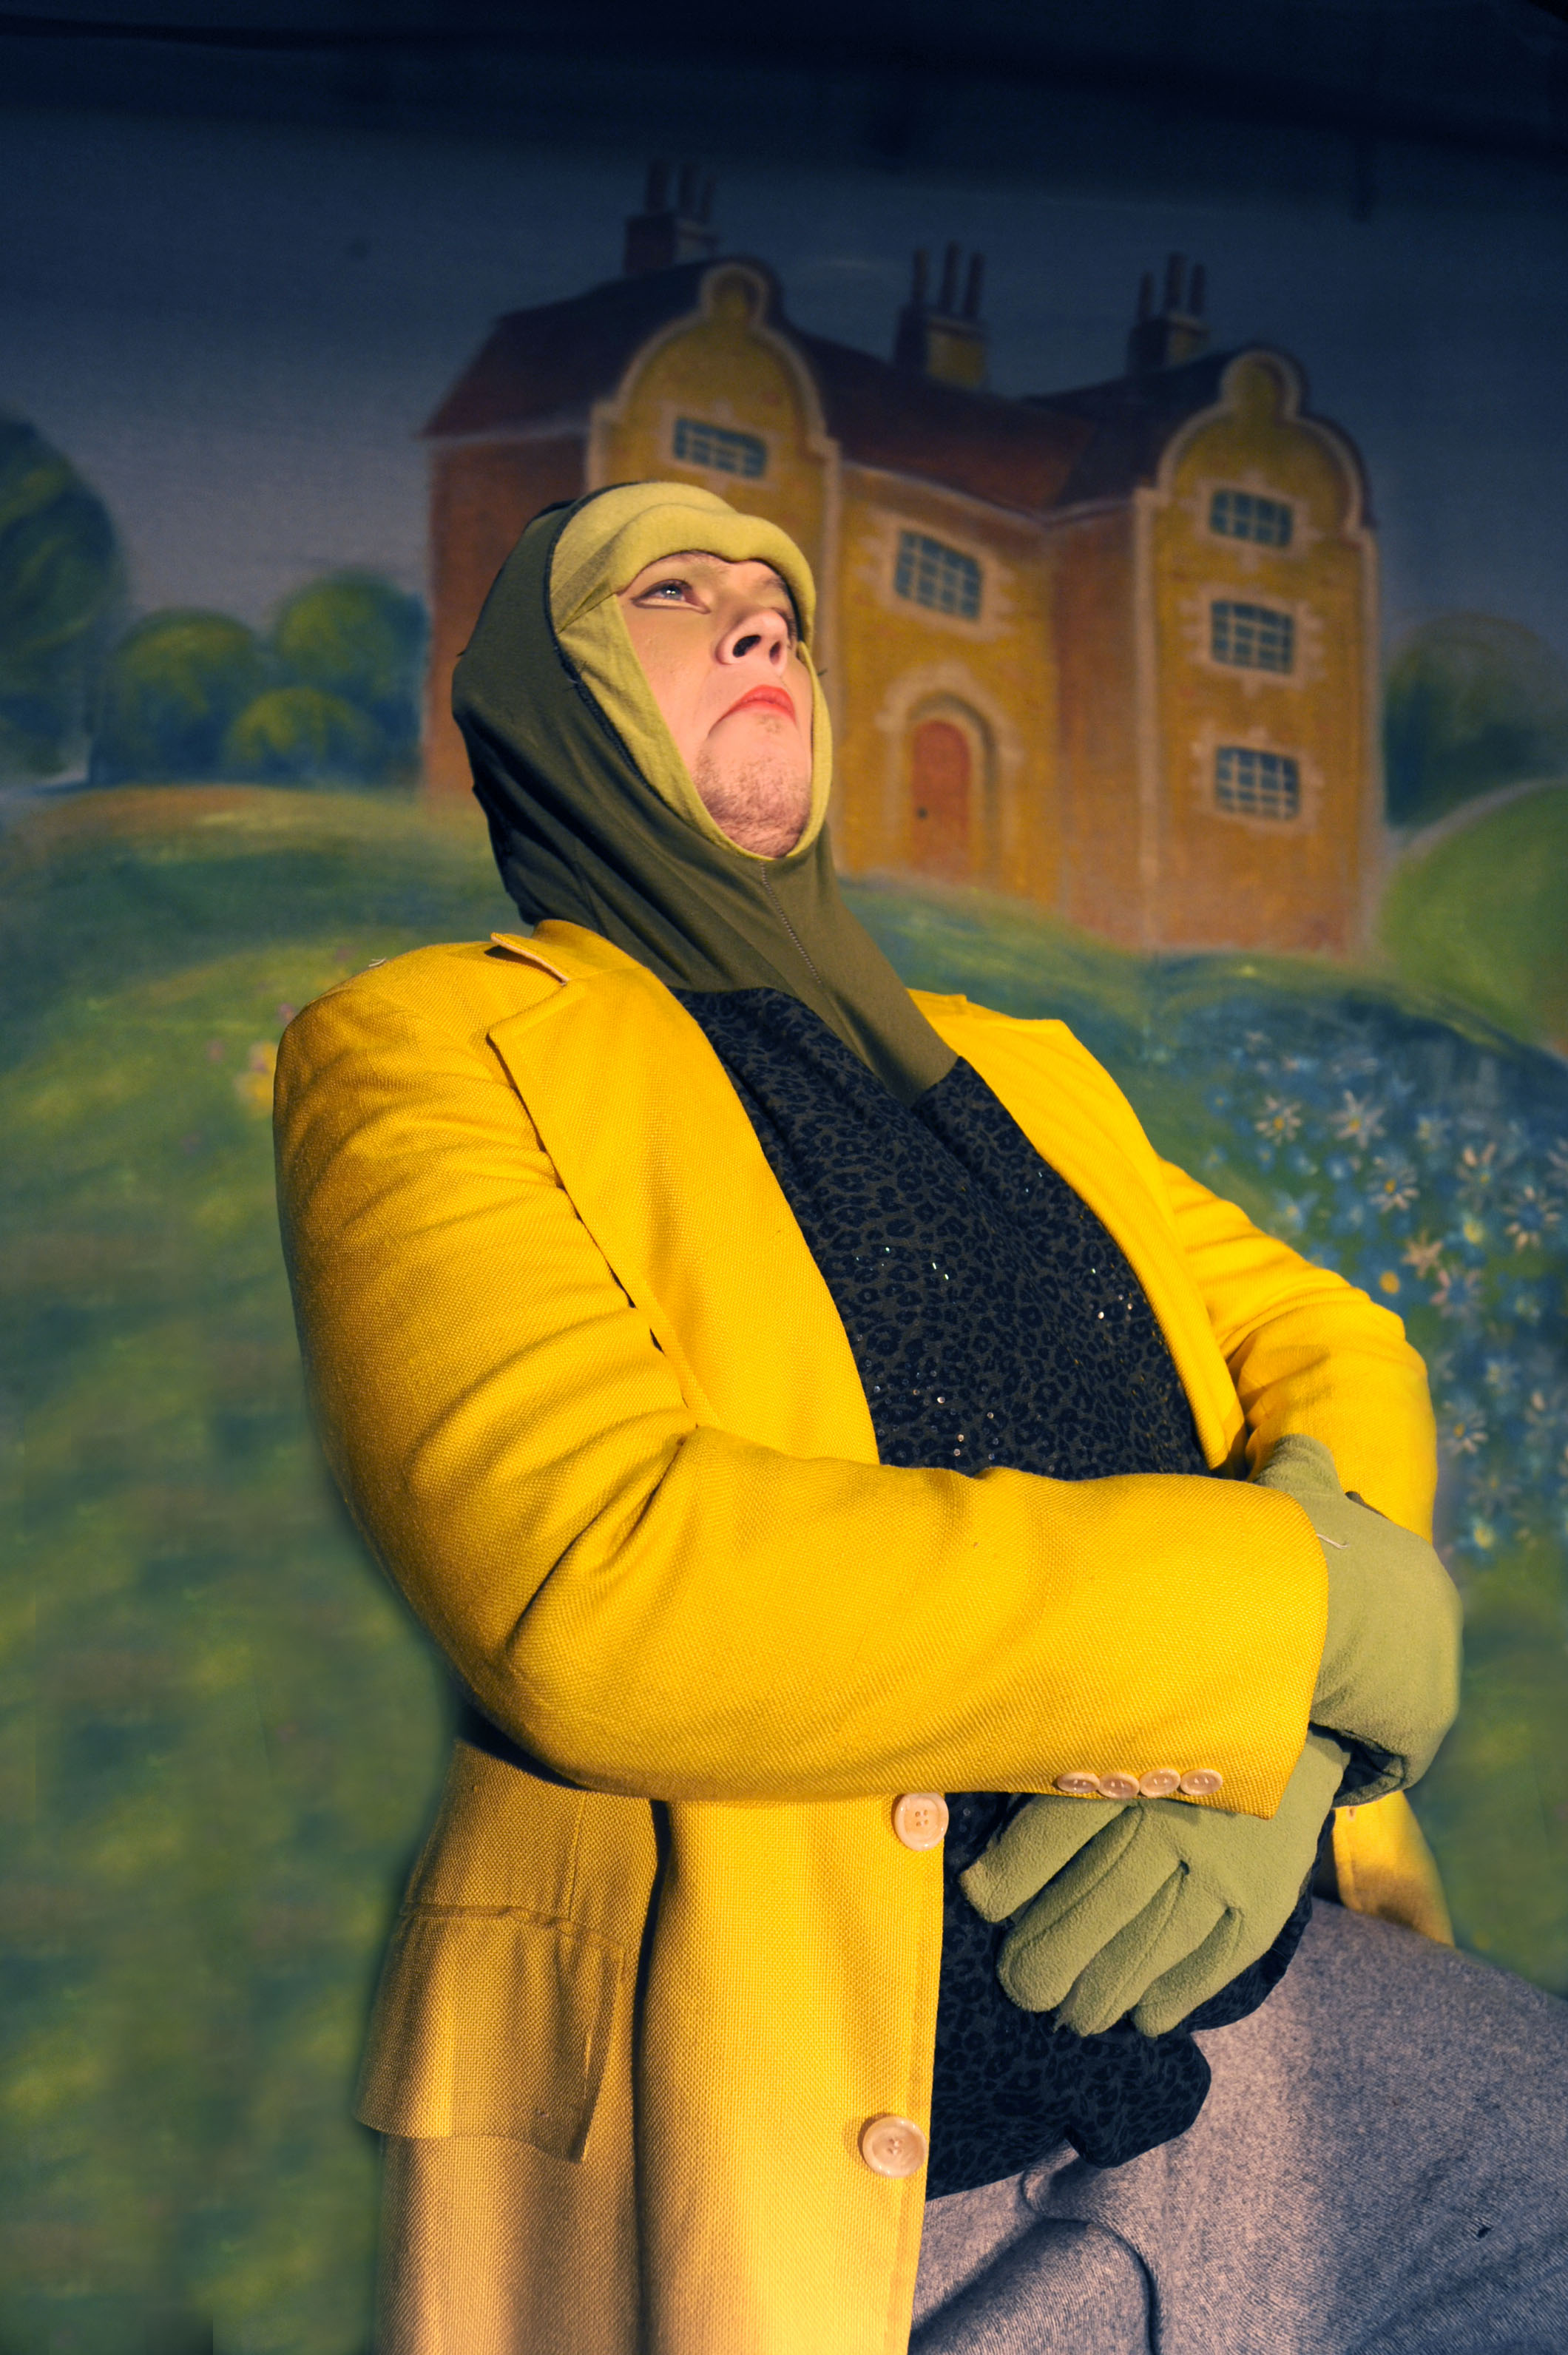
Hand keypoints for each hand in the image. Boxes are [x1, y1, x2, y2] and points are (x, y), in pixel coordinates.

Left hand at [959, 1732, 1346, 2036]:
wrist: (1300, 1723)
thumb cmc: (1184, 1731)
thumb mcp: (1125, 1730)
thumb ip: (1066, 1775)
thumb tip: (995, 1848)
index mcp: (1137, 1766)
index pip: (1062, 1828)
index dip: (1016, 1873)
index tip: (979, 1900)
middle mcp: (1181, 1819)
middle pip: (1107, 1898)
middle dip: (1054, 1955)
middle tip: (1021, 1987)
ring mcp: (1229, 1865)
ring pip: (1156, 1941)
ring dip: (1107, 1989)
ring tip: (1072, 2015)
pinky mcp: (1268, 1898)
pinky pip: (1217, 1959)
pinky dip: (1177, 1995)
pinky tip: (1143, 2018)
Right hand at [1256, 1434, 1461, 1798]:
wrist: (1308, 1594)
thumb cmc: (1297, 1539)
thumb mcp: (1296, 1480)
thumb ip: (1303, 1459)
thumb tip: (1299, 1448)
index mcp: (1414, 1563)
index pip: (1380, 1592)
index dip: (1336, 1605)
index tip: (1297, 1616)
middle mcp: (1440, 1616)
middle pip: (1391, 1649)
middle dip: (1351, 1661)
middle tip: (1298, 1672)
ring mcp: (1439, 1673)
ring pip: (1390, 1702)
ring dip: (1354, 1715)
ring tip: (1303, 1721)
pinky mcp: (1424, 1726)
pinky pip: (1392, 1755)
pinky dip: (1360, 1764)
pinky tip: (1321, 1762)